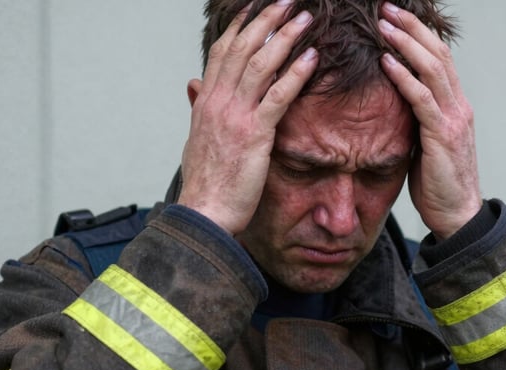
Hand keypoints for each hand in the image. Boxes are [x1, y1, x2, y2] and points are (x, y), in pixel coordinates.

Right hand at [178, 2, 317, 234]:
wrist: (203, 212)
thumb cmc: (205, 182)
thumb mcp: (196, 138)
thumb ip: (198, 108)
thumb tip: (193, 85)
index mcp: (205, 102)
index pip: (223, 52)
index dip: (241, 26)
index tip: (256, 7)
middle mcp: (218, 102)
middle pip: (243, 48)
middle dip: (267, 20)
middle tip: (287, 1)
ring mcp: (235, 116)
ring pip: (261, 64)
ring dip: (286, 37)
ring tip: (306, 18)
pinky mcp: (254, 135)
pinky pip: (278, 96)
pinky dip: (296, 73)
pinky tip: (312, 57)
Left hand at [377, 2, 481, 239]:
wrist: (457, 214)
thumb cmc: (438, 183)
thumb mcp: (426, 144)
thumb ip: (416, 122)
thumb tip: (394, 107)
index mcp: (455, 106)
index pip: (440, 58)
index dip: (419, 34)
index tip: (395, 17)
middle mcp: (458, 105)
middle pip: (438, 53)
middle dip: (412, 27)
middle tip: (387, 8)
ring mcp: (453, 118)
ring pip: (432, 68)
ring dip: (406, 43)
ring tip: (383, 24)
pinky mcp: (442, 135)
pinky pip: (422, 99)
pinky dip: (404, 77)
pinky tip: (386, 61)